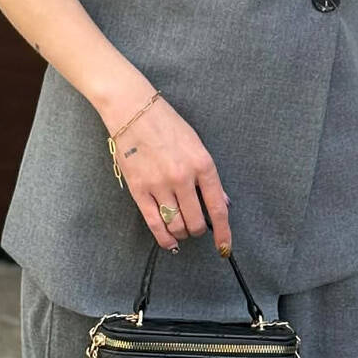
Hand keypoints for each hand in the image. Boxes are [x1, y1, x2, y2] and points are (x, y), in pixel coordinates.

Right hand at [104, 93, 232, 254]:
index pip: (217, 207)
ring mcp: (159, 185)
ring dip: (182, 233)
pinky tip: (169, 242)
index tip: (225, 247)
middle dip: (199, 230)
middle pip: (196, 221)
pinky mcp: (139, 190)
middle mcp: (182, 177)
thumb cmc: (167, 124)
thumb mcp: (196, 144)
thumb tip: (222, 202)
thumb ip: (209, 176)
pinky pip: (155, 223)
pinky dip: (164, 238)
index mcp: (202, 164)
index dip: (223, 232)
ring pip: (177, 225)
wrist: (133, 110)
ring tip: (182, 229)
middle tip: (197, 226)